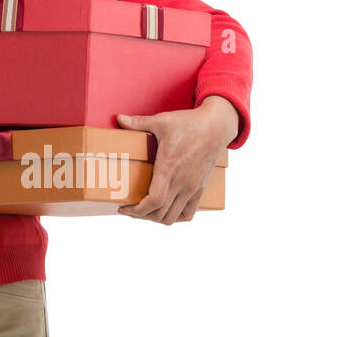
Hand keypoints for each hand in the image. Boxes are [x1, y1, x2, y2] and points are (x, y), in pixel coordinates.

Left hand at [115, 96, 237, 224]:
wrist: (216, 127)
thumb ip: (139, 122)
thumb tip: (119, 118)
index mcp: (169, 168)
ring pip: (173, 217)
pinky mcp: (200, 188)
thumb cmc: (189, 123)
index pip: (154, 201)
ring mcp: (192, 187)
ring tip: (144, 212)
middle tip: (128, 209)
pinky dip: (175, 217)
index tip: (123, 208)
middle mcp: (181, 182)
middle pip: (160, 213)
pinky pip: (188, 213)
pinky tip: (165, 211)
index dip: (137, 210)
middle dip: (141, 215)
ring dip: (156, 218)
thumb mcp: (161, 121)